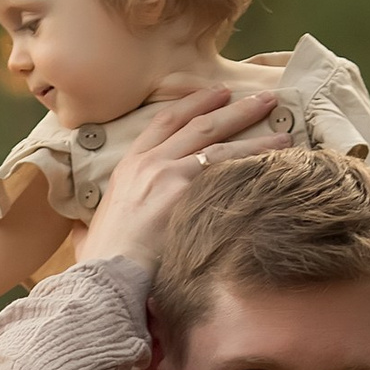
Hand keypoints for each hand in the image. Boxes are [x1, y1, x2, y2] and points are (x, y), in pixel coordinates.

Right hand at [73, 86, 288, 273]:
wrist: (107, 275)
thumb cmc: (101, 263)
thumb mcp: (90, 233)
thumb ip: (92, 226)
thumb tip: (84, 234)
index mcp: (127, 167)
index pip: (165, 121)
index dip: (194, 102)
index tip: (219, 93)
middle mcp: (150, 163)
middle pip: (200, 124)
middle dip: (236, 108)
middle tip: (263, 99)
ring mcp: (170, 175)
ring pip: (223, 146)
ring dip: (257, 137)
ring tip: (285, 135)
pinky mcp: (188, 193)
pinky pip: (232, 173)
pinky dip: (257, 166)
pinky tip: (279, 166)